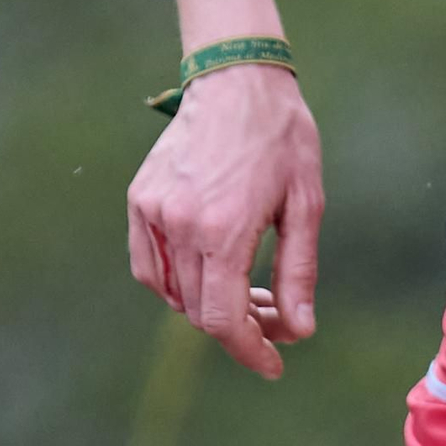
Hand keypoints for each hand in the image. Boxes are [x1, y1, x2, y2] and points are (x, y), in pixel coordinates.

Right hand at [126, 62, 323, 379]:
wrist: (238, 79)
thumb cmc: (282, 138)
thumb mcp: (305, 204)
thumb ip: (298, 271)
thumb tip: (299, 330)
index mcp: (225, 229)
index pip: (223, 319)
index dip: (249, 350)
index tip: (273, 366)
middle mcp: (180, 225)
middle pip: (199, 311)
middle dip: (241, 326)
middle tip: (277, 315)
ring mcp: (152, 213)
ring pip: (172, 293)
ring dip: (209, 305)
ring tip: (250, 288)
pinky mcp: (139, 200)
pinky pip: (148, 265)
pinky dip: (175, 283)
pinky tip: (209, 271)